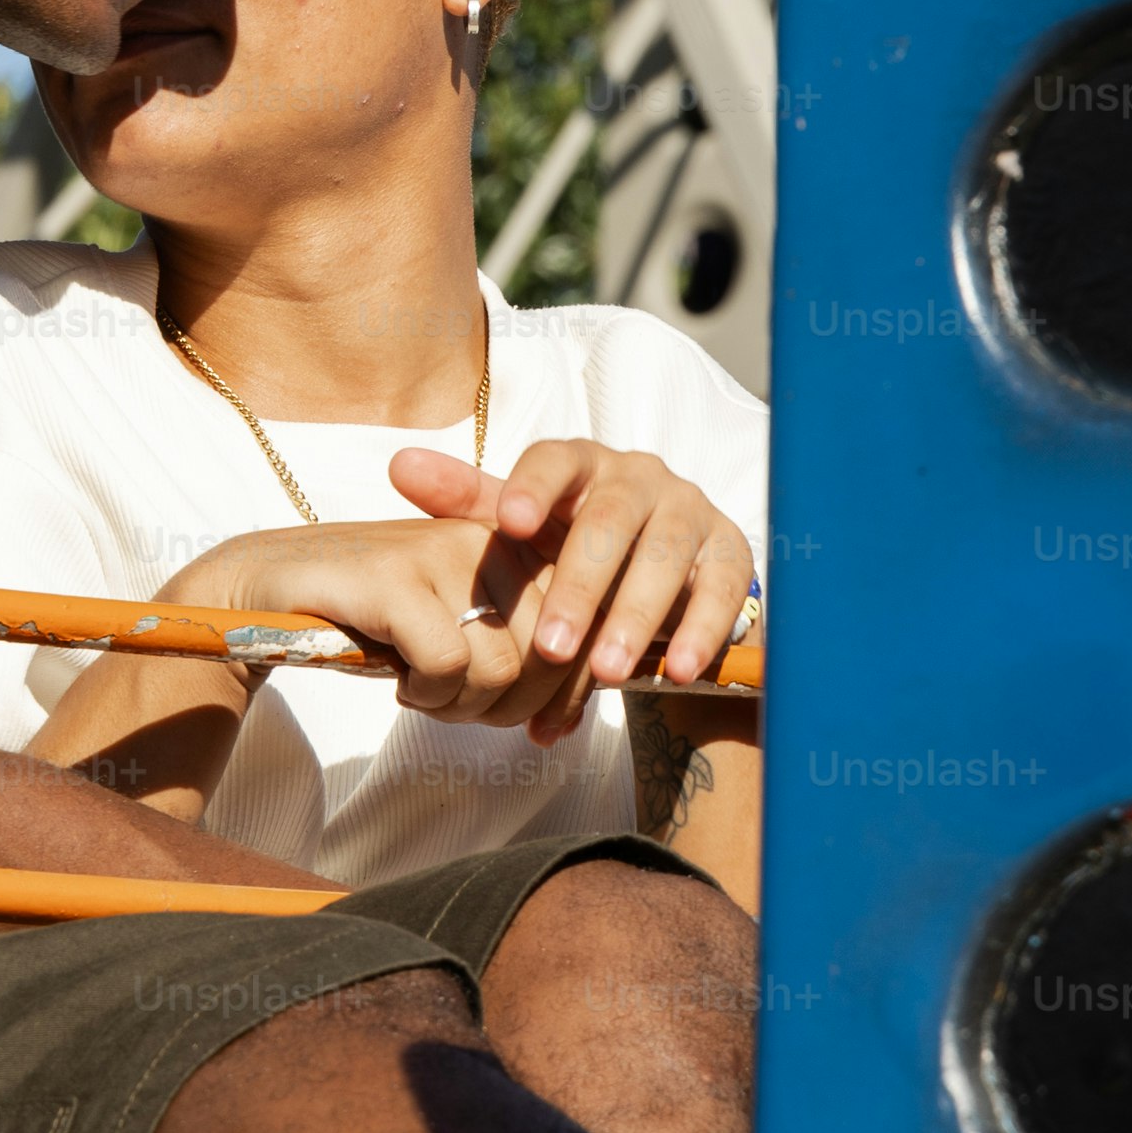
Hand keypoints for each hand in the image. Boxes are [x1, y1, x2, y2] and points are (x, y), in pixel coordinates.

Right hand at [159, 519, 589, 729]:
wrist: (268, 590)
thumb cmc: (372, 620)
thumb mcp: (456, 630)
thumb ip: (516, 654)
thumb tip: (571, 717)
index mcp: (512, 545)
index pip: (581, 632)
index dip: (565, 695)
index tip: (538, 729)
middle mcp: (486, 538)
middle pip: (548, 658)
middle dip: (509, 708)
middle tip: (456, 707)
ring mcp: (440, 552)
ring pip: (502, 668)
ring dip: (461, 706)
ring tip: (423, 692)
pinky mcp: (395, 578)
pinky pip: (447, 667)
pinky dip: (423, 694)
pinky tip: (398, 682)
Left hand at [391, 438, 753, 741]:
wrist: (663, 575)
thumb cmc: (576, 547)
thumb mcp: (525, 528)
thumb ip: (467, 501)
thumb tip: (399, 464)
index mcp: (584, 464)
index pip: (556, 459)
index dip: (533, 486)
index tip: (507, 520)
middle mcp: (640, 477)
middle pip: (611, 522)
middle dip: (580, 587)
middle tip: (550, 645)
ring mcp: (690, 512)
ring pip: (666, 559)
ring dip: (636, 619)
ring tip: (604, 673)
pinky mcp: (732, 553)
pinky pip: (724, 589)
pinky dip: (701, 631)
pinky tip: (677, 672)